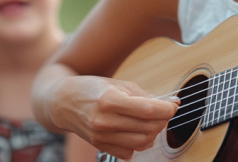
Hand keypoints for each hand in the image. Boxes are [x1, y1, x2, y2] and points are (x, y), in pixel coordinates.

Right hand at [53, 76, 177, 159]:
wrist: (63, 102)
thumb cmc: (93, 89)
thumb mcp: (119, 84)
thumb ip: (145, 96)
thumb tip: (171, 103)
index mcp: (110, 100)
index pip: (148, 110)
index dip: (166, 109)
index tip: (173, 105)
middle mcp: (104, 120)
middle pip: (147, 128)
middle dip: (163, 120)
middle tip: (164, 112)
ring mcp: (101, 136)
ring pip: (141, 142)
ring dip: (153, 133)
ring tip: (152, 121)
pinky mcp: (100, 146)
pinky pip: (129, 152)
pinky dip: (139, 143)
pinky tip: (137, 131)